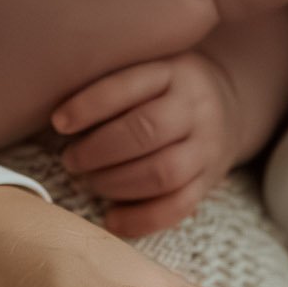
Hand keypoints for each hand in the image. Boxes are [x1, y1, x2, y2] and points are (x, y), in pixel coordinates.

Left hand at [55, 52, 245, 238]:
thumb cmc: (167, 89)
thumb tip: (60, 116)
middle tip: (71, 161)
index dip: (90, 106)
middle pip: (147, 132)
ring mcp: (207, 148)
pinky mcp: (209, 182)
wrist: (228, 108)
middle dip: (99, 151)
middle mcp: (196, 109)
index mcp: (176, 72)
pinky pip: (178, 207)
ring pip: (163, 173)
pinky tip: (111, 219)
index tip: (59, 123)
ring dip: (116, 184)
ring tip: (88, 183)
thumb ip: (116, 80)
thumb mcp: (150, 67)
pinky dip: (141, 219)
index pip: (130, 86)